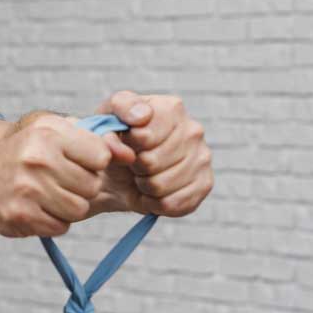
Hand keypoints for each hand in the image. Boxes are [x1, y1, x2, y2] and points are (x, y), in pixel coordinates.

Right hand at [0, 113, 111, 236]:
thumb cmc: (24, 151)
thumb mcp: (51, 129)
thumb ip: (92, 137)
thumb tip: (129, 154)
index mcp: (47, 135)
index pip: (100, 157)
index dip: (93, 162)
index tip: (77, 161)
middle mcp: (36, 160)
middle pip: (92, 186)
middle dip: (81, 185)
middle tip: (60, 179)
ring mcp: (27, 190)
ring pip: (79, 209)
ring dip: (69, 205)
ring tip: (48, 193)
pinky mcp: (20, 217)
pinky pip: (60, 227)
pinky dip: (53, 220)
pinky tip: (37, 207)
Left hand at [97, 91, 213, 216]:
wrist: (119, 169)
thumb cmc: (116, 138)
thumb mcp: (107, 116)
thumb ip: (118, 113)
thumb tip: (137, 123)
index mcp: (170, 108)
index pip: (144, 136)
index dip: (127, 145)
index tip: (125, 142)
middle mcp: (193, 130)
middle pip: (152, 162)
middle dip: (134, 166)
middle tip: (132, 162)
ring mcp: (202, 157)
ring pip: (161, 185)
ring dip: (142, 185)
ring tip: (141, 175)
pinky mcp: (204, 184)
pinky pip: (172, 204)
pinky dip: (154, 202)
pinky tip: (151, 191)